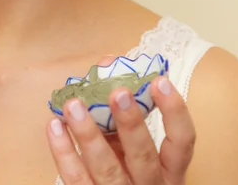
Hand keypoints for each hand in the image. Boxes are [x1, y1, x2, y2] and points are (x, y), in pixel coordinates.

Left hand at [47, 55, 194, 184]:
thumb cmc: (125, 168)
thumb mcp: (134, 147)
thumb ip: (124, 112)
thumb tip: (108, 64)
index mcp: (169, 170)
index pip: (182, 142)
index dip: (174, 112)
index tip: (160, 81)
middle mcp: (149, 184)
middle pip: (143, 157)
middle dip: (131, 124)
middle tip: (118, 92)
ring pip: (106, 168)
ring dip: (88, 134)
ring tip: (73, 105)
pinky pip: (76, 179)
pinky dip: (63, 151)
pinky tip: (54, 126)